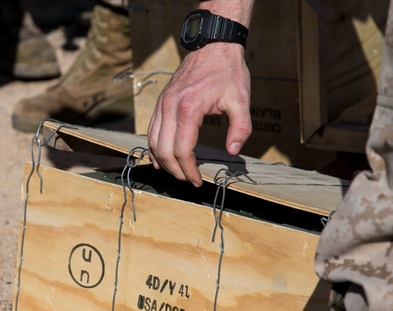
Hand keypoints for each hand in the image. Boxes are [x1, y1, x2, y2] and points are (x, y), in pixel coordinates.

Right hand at [147, 43, 251, 185]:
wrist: (213, 46)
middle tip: (189, 180)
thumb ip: (240, 127)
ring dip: (163, 162)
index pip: (182, 150)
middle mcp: (170, 108)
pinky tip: (160, 158)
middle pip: (164, 150)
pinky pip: (151, 131)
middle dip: (176, 170)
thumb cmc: (228, 72)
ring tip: (177, 172)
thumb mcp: (241, 99)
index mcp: (188, 109)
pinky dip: (153, 147)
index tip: (198, 181)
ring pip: (153, 142)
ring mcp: (162, 104)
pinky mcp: (160, 102)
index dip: (189, 170)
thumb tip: (233, 151)